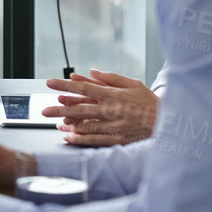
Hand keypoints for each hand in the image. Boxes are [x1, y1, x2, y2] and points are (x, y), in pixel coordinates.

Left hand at [42, 69, 157, 146]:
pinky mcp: (117, 139)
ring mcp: (113, 126)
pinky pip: (95, 139)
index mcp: (114, 94)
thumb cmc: (148, 101)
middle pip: (80, 108)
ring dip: (68, 124)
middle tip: (43, 109)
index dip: (65, 85)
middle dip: (59, 108)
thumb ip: (110, 78)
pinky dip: (80, 139)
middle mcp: (111, 110)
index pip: (84, 88)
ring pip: (85, 125)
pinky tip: (68, 137)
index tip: (50, 83)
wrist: (168, 122)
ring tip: (54, 122)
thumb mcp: (133, 83)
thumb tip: (91, 71)